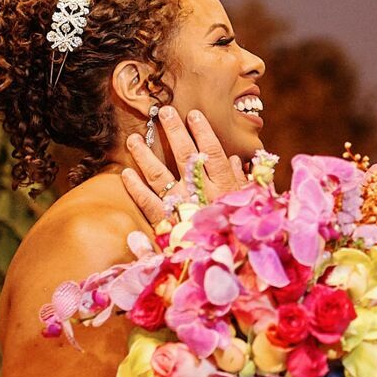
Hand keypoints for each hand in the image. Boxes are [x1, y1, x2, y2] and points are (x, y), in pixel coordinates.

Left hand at [120, 106, 244, 225]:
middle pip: (185, 156)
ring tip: (133, 138)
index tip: (193, 114)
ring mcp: (181, 207)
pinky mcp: (166, 224)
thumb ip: (242, 182)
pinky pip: (148, 203)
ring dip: (146, 155)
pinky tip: (125, 173)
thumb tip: (235, 159)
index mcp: (224, 187)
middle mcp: (201, 193)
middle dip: (174, 131)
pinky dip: (136, 188)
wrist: (225, 265)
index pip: (213, 152)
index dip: (203, 132)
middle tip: (163, 111)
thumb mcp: (250, 205)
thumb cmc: (241, 233)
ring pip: (161, 175)